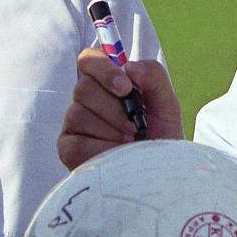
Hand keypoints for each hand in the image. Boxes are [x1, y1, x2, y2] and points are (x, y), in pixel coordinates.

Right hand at [58, 50, 183, 169]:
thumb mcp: (167, 106)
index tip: (125, 87)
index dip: (103, 68)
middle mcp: (87, 102)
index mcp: (107, 85)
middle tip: (135, 126)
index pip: (89, 60)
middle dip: (114, 108)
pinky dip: (102, 148)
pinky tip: (115, 156)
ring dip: (111, 130)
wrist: (159, 176)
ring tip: (128, 143)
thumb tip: (129, 66)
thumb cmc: (162, 141)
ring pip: (78, 113)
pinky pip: (77, 141)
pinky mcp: (69, 149)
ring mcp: (75, 126)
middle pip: (84, 87)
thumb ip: (154, 77)